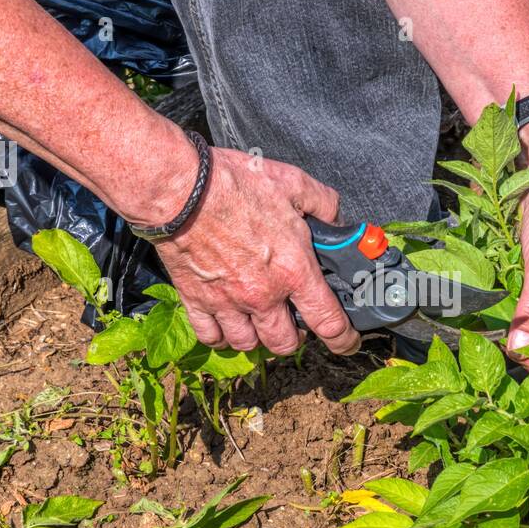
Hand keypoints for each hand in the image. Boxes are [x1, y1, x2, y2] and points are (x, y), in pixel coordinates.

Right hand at [149, 146, 359, 355]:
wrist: (181, 188)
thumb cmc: (235, 184)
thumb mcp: (294, 183)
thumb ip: (323, 205)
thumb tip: (337, 220)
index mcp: (293, 270)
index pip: (328, 322)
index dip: (343, 339)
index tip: (347, 341)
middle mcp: (262, 295)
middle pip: (285, 343)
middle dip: (295, 338)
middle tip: (294, 321)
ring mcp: (227, 302)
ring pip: (248, 344)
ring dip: (258, 337)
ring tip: (259, 321)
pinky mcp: (197, 299)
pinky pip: (211, 337)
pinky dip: (220, 336)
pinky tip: (226, 323)